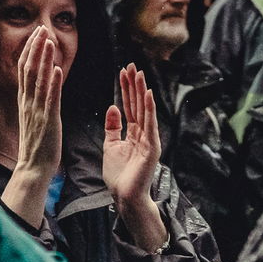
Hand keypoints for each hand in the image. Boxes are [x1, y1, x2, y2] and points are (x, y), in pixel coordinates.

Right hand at [14, 25, 64, 174]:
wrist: (33, 168)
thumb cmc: (36, 144)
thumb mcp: (32, 116)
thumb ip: (34, 98)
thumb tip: (41, 81)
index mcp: (24, 101)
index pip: (24, 69)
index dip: (30, 49)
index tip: (36, 34)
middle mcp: (28, 102)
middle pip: (28, 69)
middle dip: (35, 47)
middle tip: (41, 28)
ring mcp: (37, 111)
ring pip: (38, 79)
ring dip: (44, 58)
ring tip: (48, 41)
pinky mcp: (48, 120)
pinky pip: (50, 99)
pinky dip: (53, 83)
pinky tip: (58, 69)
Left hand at [103, 64, 166, 253]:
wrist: (125, 197)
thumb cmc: (119, 175)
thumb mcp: (110, 146)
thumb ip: (113, 127)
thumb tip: (112, 106)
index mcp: (133, 133)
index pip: (129, 105)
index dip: (126, 89)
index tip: (123, 71)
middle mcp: (143, 133)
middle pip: (137, 104)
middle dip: (134, 85)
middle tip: (132, 65)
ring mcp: (149, 140)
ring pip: (144, 111)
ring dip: (142, 92)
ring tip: (139, 74)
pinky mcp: (152, 148)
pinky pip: (150, 125)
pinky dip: (149, 110)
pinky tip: (148, 96)